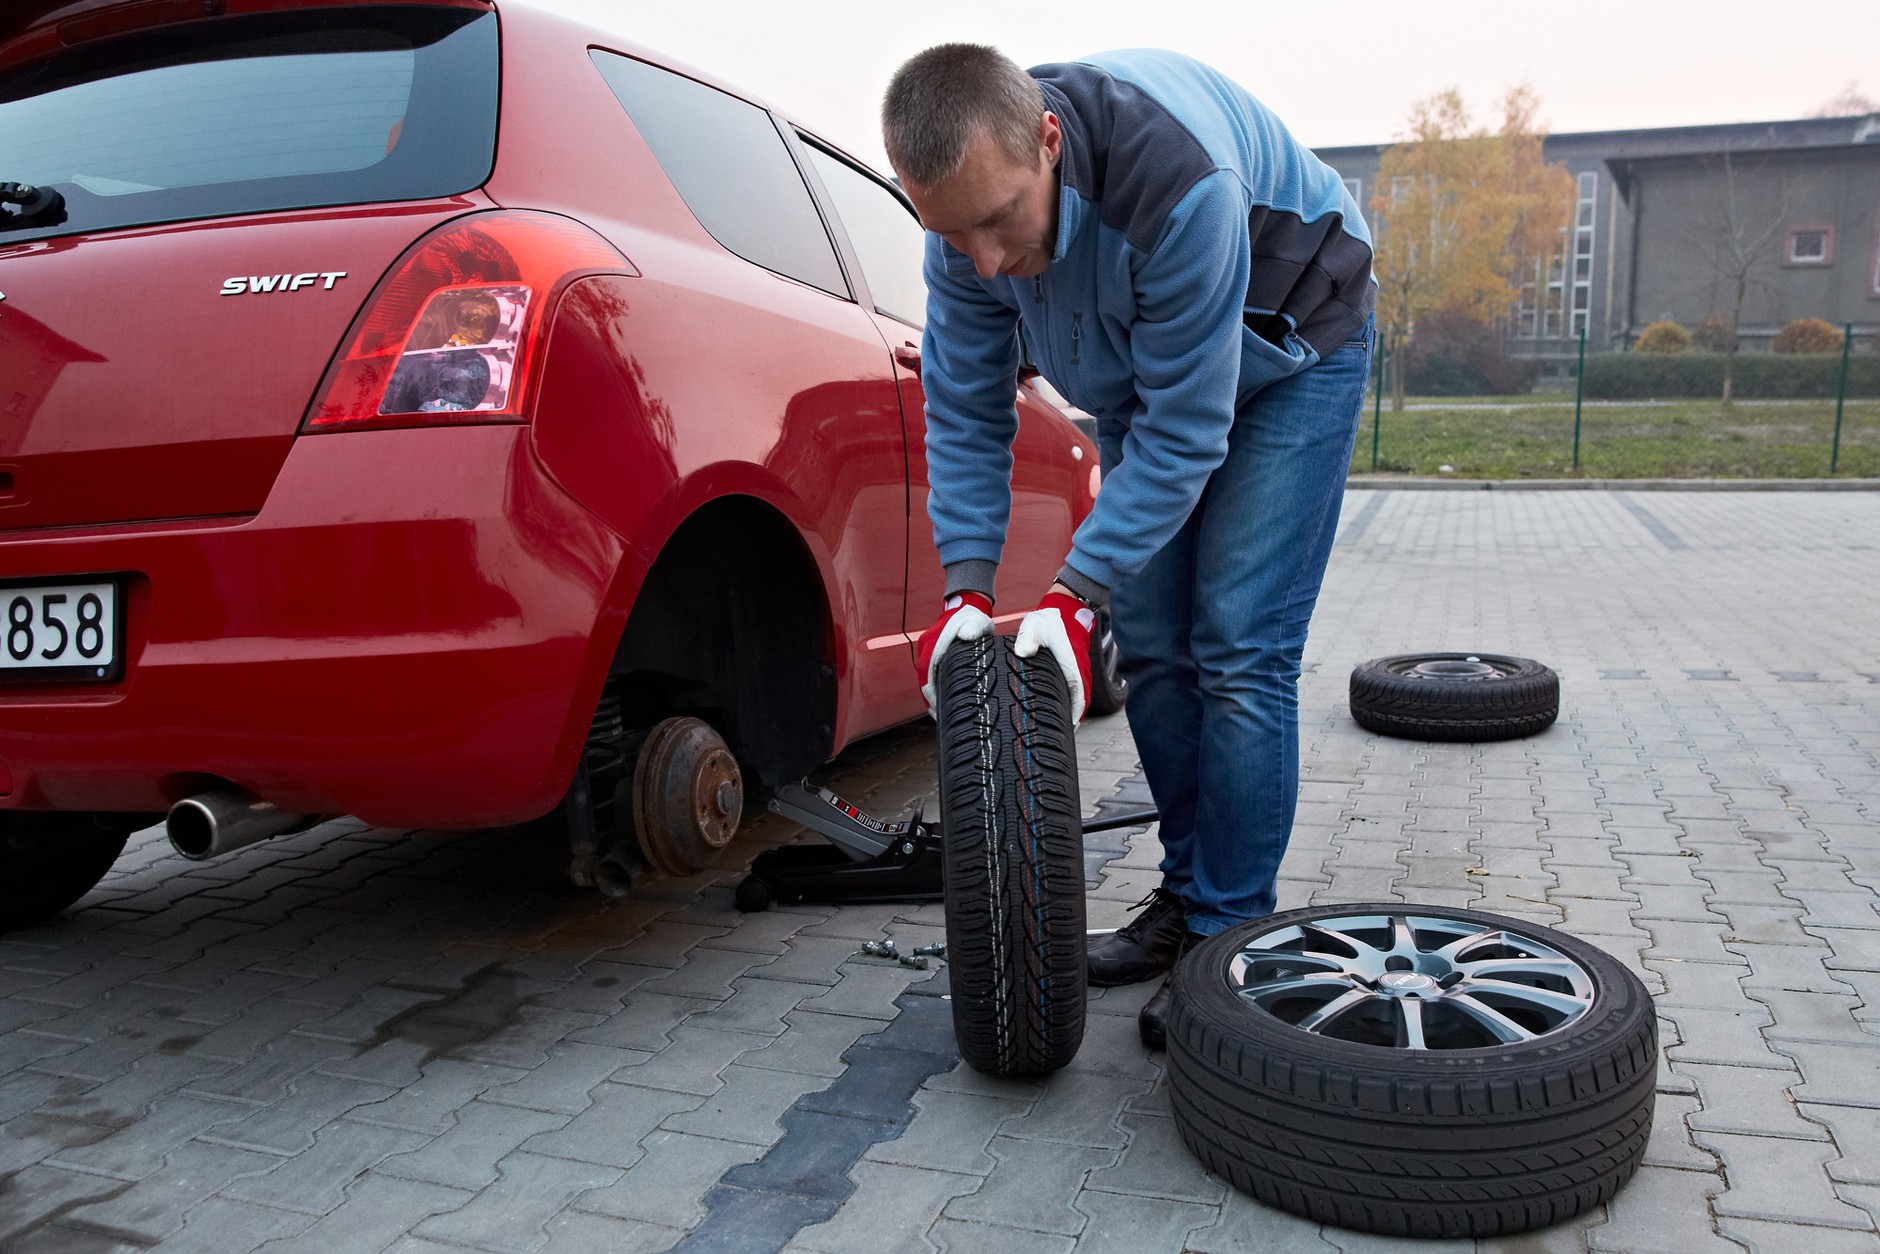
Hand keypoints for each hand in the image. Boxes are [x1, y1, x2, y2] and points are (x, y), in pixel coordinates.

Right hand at [916, 592, 993, 713]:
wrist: (966, 604)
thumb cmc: (973, 617)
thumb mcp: (977, 621)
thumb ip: (974, 629)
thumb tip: (967, 636)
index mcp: (934, 643)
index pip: (927, 674)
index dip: (931, 694)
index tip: (937, 709)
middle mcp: (927, 648)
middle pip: (924, 680)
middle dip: (930, 700)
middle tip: (939, 718)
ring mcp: (928, 651)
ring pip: (927, 679)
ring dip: (932, 696)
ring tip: (941, 714)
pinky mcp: (933, 654)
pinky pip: (931, 675)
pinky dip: (936, 688)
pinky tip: (944, 700)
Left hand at [1013, 589, 1094, 720]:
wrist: (1063, 607)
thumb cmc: (1049, 618)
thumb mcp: (1034, 627)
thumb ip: (1027, 639)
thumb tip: (1023, 652)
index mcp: (1071, 666)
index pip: (1078, 699)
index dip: (1073, 717)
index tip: (1067, 733)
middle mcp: (1079, 670)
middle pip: (1080, 703)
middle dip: (1072, 721)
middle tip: (1059, 738)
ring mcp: (1078, 669)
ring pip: (1078, 698)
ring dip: (1071, 713)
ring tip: (1058, 730)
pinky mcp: (1074, 667)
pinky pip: (1074, 690)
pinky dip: (1070, 702)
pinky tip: (1057, 709)